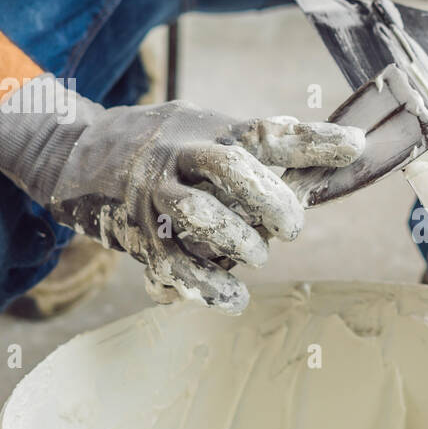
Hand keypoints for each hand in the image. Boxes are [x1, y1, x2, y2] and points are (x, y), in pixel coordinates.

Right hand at [0, 74, 363, 311]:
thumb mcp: (204, 128)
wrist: (71, 154)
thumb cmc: (160, 146)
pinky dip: (206, 287)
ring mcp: (154, 195)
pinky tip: (233, 299)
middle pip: (230, 166)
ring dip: (237, 239)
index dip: (314, 139)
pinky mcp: (137, 235)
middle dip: (270, 197)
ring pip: (197, 213)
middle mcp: (180, 155)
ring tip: (257, 256)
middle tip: (293, 227)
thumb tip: (330, 157)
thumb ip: (257, 148)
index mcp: (209, 129)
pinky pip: (172, 264)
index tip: (356, 145)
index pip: (268, 131)